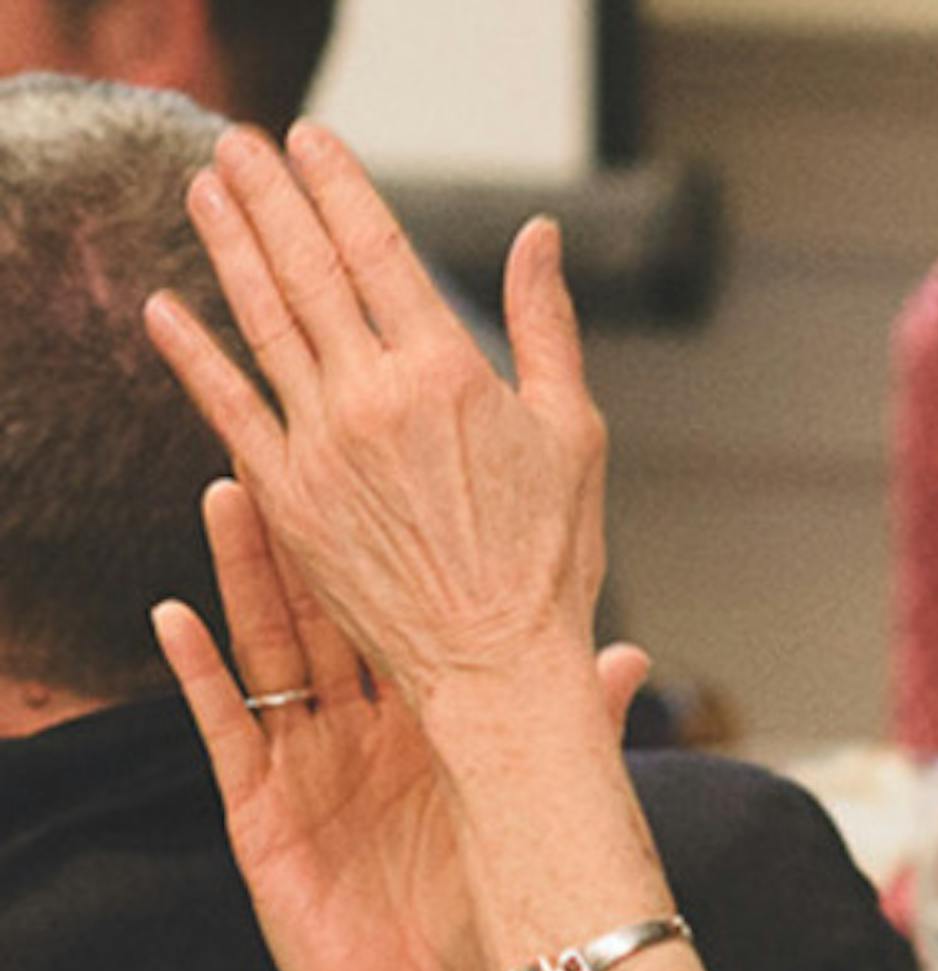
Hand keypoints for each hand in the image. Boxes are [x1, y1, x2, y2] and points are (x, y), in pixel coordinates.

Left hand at [144, 123, 606, 712]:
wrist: (495, 664)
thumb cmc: (550, 556)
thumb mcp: (572, 430)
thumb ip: (548, 324)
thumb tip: (539, 234)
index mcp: (450, 372)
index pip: (377, 249)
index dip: (338, 186)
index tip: (311, 141)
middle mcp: (373, 396)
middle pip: (305, 270)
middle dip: (269, 197)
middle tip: (237, 145)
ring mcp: (320, 446)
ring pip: (260, 324)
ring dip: (226, 248)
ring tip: (204, 192)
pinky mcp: (287, 499)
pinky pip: (228, 409)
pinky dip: (193, 355)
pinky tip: (165, 310)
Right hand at [152, 479, 650, 970]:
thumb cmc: (482, 904)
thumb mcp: (523, 801)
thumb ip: (568, 726)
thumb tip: (628, 654)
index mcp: (425, 717)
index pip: (403, 610)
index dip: (393, 541)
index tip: (394, 460)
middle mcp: (360, 726)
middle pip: (329, 609)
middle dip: (314, 529)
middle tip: (303, 438)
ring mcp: (304, 762)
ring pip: (269, 649)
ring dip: (245, 574)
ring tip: (228, 491)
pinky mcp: (259, 810)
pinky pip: (224, 731)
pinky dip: (197, 675)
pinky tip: (172, 617)